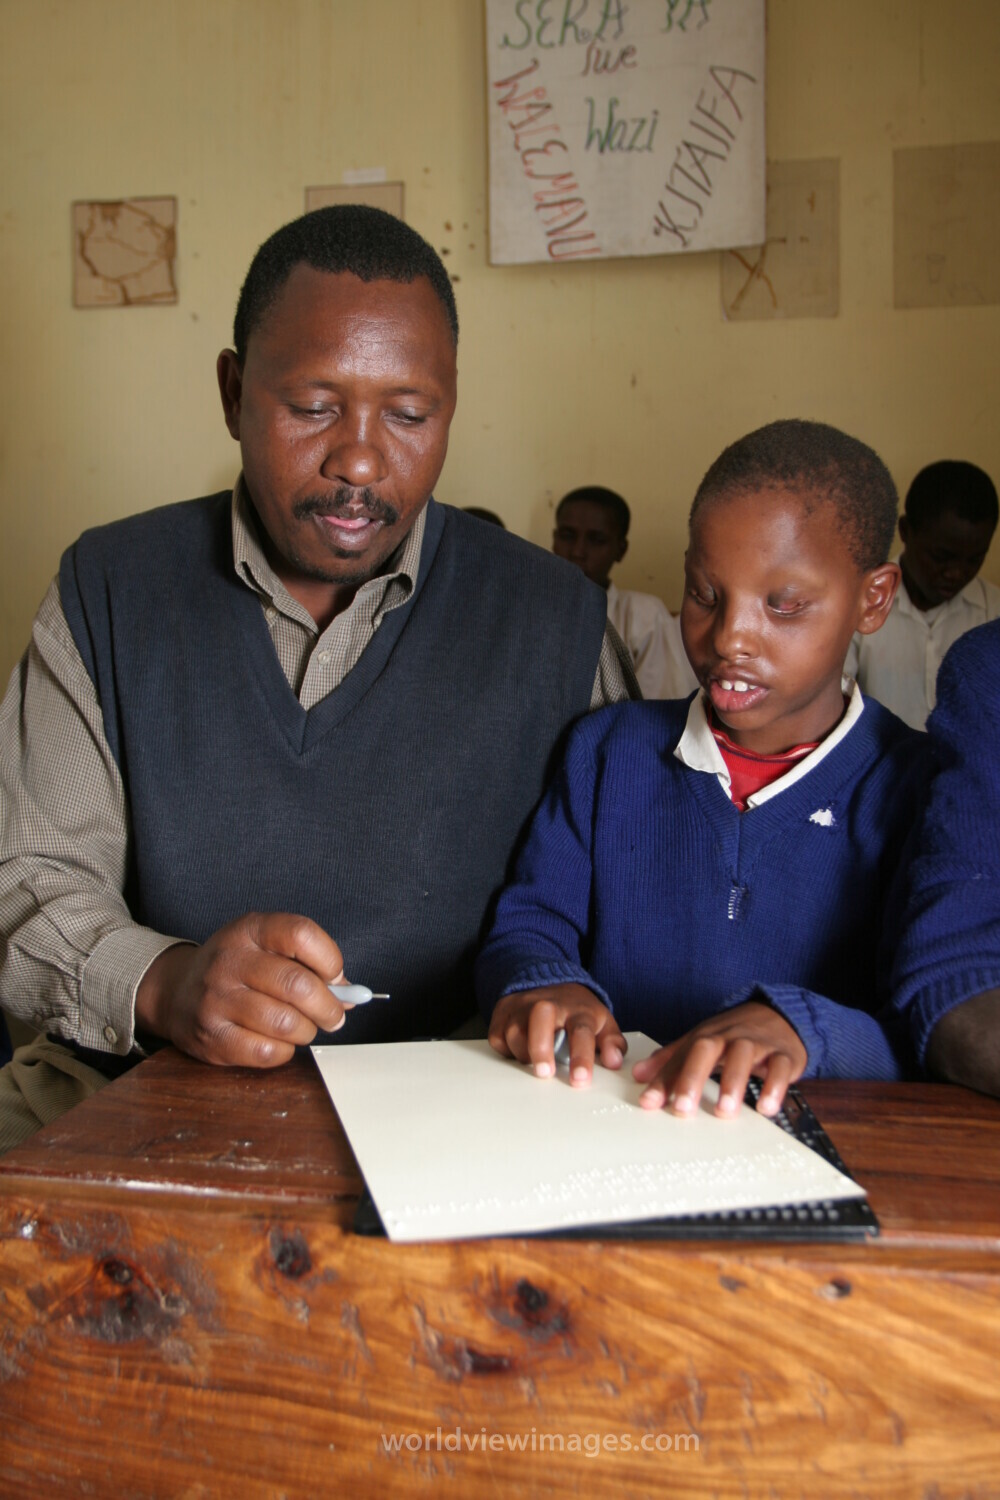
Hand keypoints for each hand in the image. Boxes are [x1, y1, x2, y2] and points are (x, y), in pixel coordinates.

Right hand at [136, 912, 347, 1067]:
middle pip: (298, 984)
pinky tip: (279, 1042)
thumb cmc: (236, 969)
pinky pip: (266, 1051)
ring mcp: (217, 999)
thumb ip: (308, 964)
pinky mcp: (212, 1036)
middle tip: (334, 1016)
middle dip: (328, 1007)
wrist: (176, 992)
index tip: (337, 977)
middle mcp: (230, 960)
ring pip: (286, 1023)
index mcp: (249, 930)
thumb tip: (351, 994)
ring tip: (304, 1028)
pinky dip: (284, 1051)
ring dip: (307, 1031)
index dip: (329, 959)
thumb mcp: (266, 948)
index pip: (301, 934)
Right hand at [488, 984, 625, 1085]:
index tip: (579, 1079)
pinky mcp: (502, 1014)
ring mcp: (522, 1008)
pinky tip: (521, 1049)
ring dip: (524, 1054)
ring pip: (515, 1034)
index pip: (581, 1032)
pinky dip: (508, 1051)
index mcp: (577, 1009)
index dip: (581, 1057)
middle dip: (541, 1048)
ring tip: (537, 1060)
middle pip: (541, 1021)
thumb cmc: (574, 1009)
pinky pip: (499, 1039)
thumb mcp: (601, 1021)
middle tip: (545, 1073)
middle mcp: (548, 1005)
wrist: (545, 981)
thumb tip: (614, 1061)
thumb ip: (612, 1042)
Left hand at [631, 1002, 806, 1117]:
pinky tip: (766, 1108)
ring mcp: (756, 1043)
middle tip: (683, 1109)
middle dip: (692, 1078)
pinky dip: (774, 1087)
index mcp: (705, 1036)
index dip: (663, 1080)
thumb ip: (671, 1059)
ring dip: (732, 1083)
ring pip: (743, 1056)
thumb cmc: (734, 1034)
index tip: (649, 1103)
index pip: (679, 1057)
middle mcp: (728, 1037)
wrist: (779, 1014)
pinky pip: (780, 1068)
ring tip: (724, 1111)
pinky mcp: (783, 1054)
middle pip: (707, 1050)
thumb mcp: (701, 1042)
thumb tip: (638, 1075)